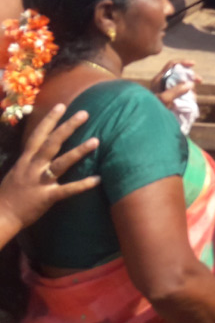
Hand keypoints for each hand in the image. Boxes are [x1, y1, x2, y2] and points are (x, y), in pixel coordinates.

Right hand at [0, 104, 99, 242]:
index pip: (37, 135)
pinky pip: (67, 190)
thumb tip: (44, 148)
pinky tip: (98, 179)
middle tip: (84, 113)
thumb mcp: (17, 171)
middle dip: (67, 127)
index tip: (61, 106)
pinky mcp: (46, 197)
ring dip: (79, 151)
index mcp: (25, 160)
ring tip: (96, 141)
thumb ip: (31, 159)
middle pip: (51, 143)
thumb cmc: (9, 194)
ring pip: (61, 163)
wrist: (0, 216)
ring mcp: (40, 182)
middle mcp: (32, 167)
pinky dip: (83, 185)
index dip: (49, 120)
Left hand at [151, 60, 201, 107]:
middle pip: (180, 73)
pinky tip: (191, 99)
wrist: (148, 122)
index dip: (183, 62)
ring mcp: (168, 90)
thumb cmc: (152, 109)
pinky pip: (183, 91)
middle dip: (191, 76)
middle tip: (199, 81)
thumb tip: (190, 84)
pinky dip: (189, 94)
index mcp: (159, 79)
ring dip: (191, 87)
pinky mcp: (171, 97)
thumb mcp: (163, 100)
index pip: (172, 65)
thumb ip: (176, 91)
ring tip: (193, 96)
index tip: (194, 64)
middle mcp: (163, 82)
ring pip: (183, 83)